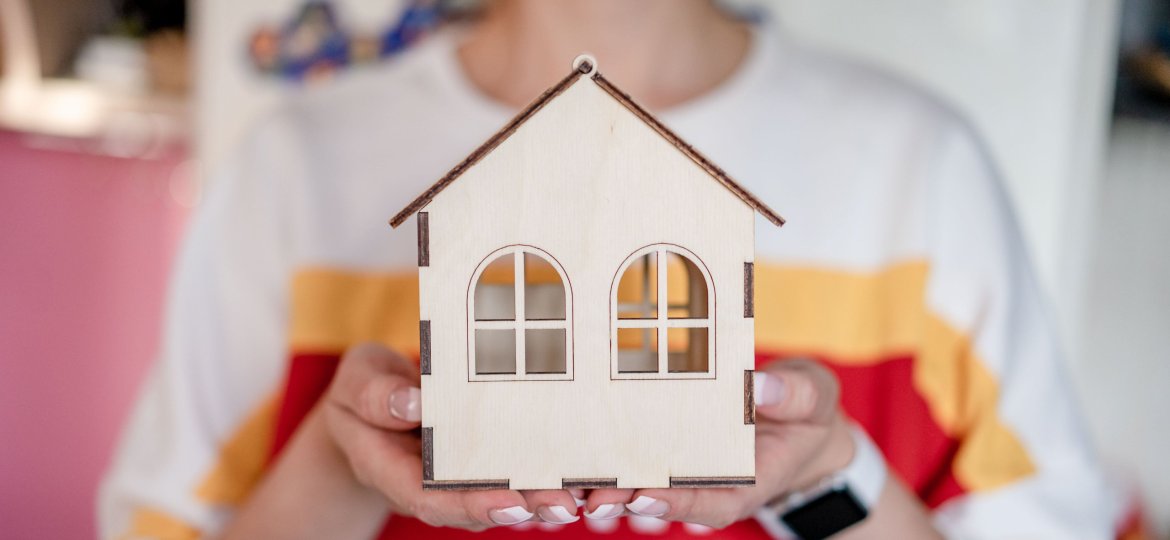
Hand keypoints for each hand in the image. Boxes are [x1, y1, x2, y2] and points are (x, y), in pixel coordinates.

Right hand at [321, 343, 581, 529]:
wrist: (371, 401)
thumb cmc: (364, 388)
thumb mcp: (357, 380)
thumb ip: (375, 395)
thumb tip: (412, 403)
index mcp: (393, 470)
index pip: (432, 498)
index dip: (471, 504)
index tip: (509, 504)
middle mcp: (431, 482)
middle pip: (478, 505)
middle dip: (523, 507)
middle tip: (563, 505)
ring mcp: (457, 475)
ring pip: (502, 494)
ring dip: (542, 497)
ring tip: (582, 495)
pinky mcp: (481, 460)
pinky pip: (512, 470)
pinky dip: (546, 472)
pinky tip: (581, 470)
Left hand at [581, 358, 854, 528]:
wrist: (796, 417)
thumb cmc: (805, 409)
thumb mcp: (815, 397)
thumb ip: (796, 395)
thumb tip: (761, 386)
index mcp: (748, 479)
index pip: (713, 501)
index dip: (678, 503)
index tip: (644, 496)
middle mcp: (710, 481)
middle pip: (665, 498)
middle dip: (626, 499)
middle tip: (592, 497)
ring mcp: (685, 467)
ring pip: (639, 482)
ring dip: (605, 484)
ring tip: (568, 483)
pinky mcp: (664, 446)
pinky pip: (632, 456)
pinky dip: (603, 456)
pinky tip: (569, 450)